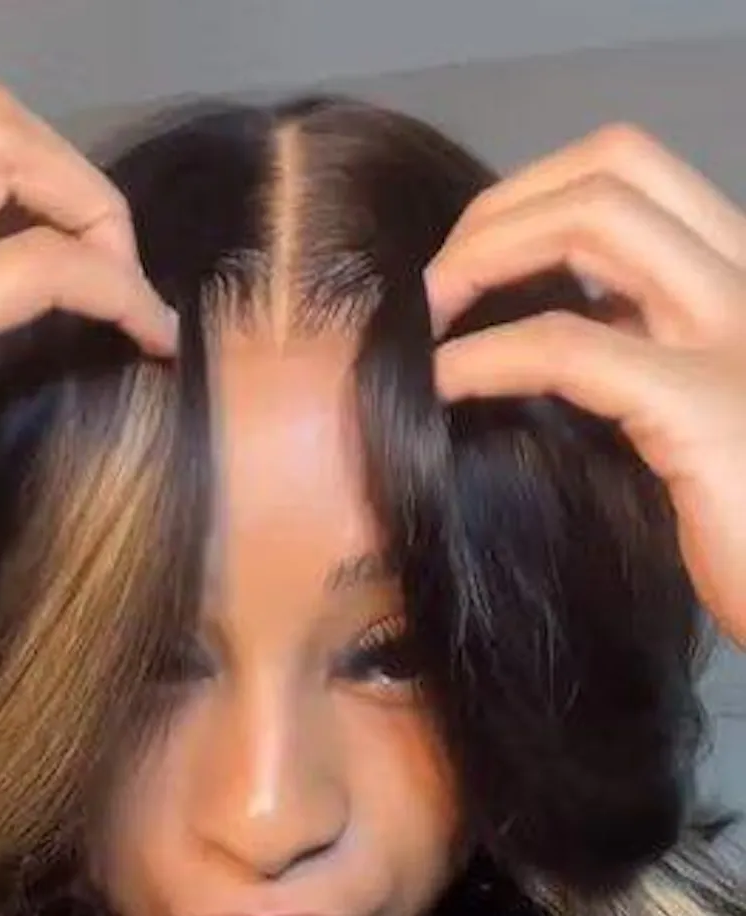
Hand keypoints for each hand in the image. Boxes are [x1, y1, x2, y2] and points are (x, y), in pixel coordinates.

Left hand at [424, 122, 745, 650]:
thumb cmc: (745, 522)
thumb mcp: (688, 412)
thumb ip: (635, 351)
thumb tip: (539, 321)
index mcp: (742, 277)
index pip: (634, 168)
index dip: (532, 194)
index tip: (471, 263)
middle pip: (611, 167)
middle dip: (499, 210)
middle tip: (434, 288)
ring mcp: (735, 336)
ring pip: (595, 220)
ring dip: (484, 255)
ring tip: (427, 320)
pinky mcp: (702, 409)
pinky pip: (567, 348)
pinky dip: (485, 356)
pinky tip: (443, 385)